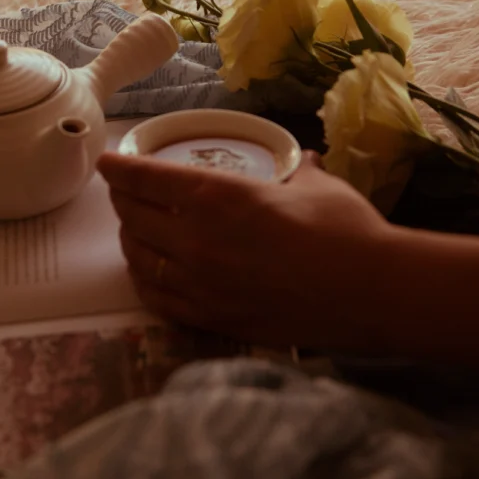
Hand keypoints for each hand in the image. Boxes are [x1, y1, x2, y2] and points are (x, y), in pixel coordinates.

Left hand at [96, 149, 393, 349]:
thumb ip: (296, 171)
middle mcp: (195, 238)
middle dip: (122, 200)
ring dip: (130, 240)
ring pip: (138, 257)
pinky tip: (145, 273)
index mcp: (217, 195)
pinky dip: (143, 280)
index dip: (120, 169)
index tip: (108, 163)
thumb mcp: (316, 185)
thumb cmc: (347, 230)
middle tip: (124, 194)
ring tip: (133, 231)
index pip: (146, 178)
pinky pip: (156, 298)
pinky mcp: (209, 317)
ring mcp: (198, 283)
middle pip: (133, 216)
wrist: (370, 295)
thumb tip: (303, 160)